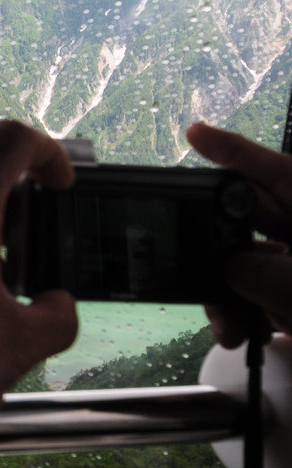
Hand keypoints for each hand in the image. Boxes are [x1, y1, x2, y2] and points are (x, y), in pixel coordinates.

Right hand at [187, 123, 291, 345]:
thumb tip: (228, 269)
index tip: (195, 132)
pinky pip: (274, 294)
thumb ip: (254, 272)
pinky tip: (248, 335)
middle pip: (253, 220)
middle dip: (219, 251)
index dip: (230, 148)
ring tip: (230, 329)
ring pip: (258, 265)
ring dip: (235, 295)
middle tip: (194, 272)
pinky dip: (256, 313)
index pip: (272, 168)